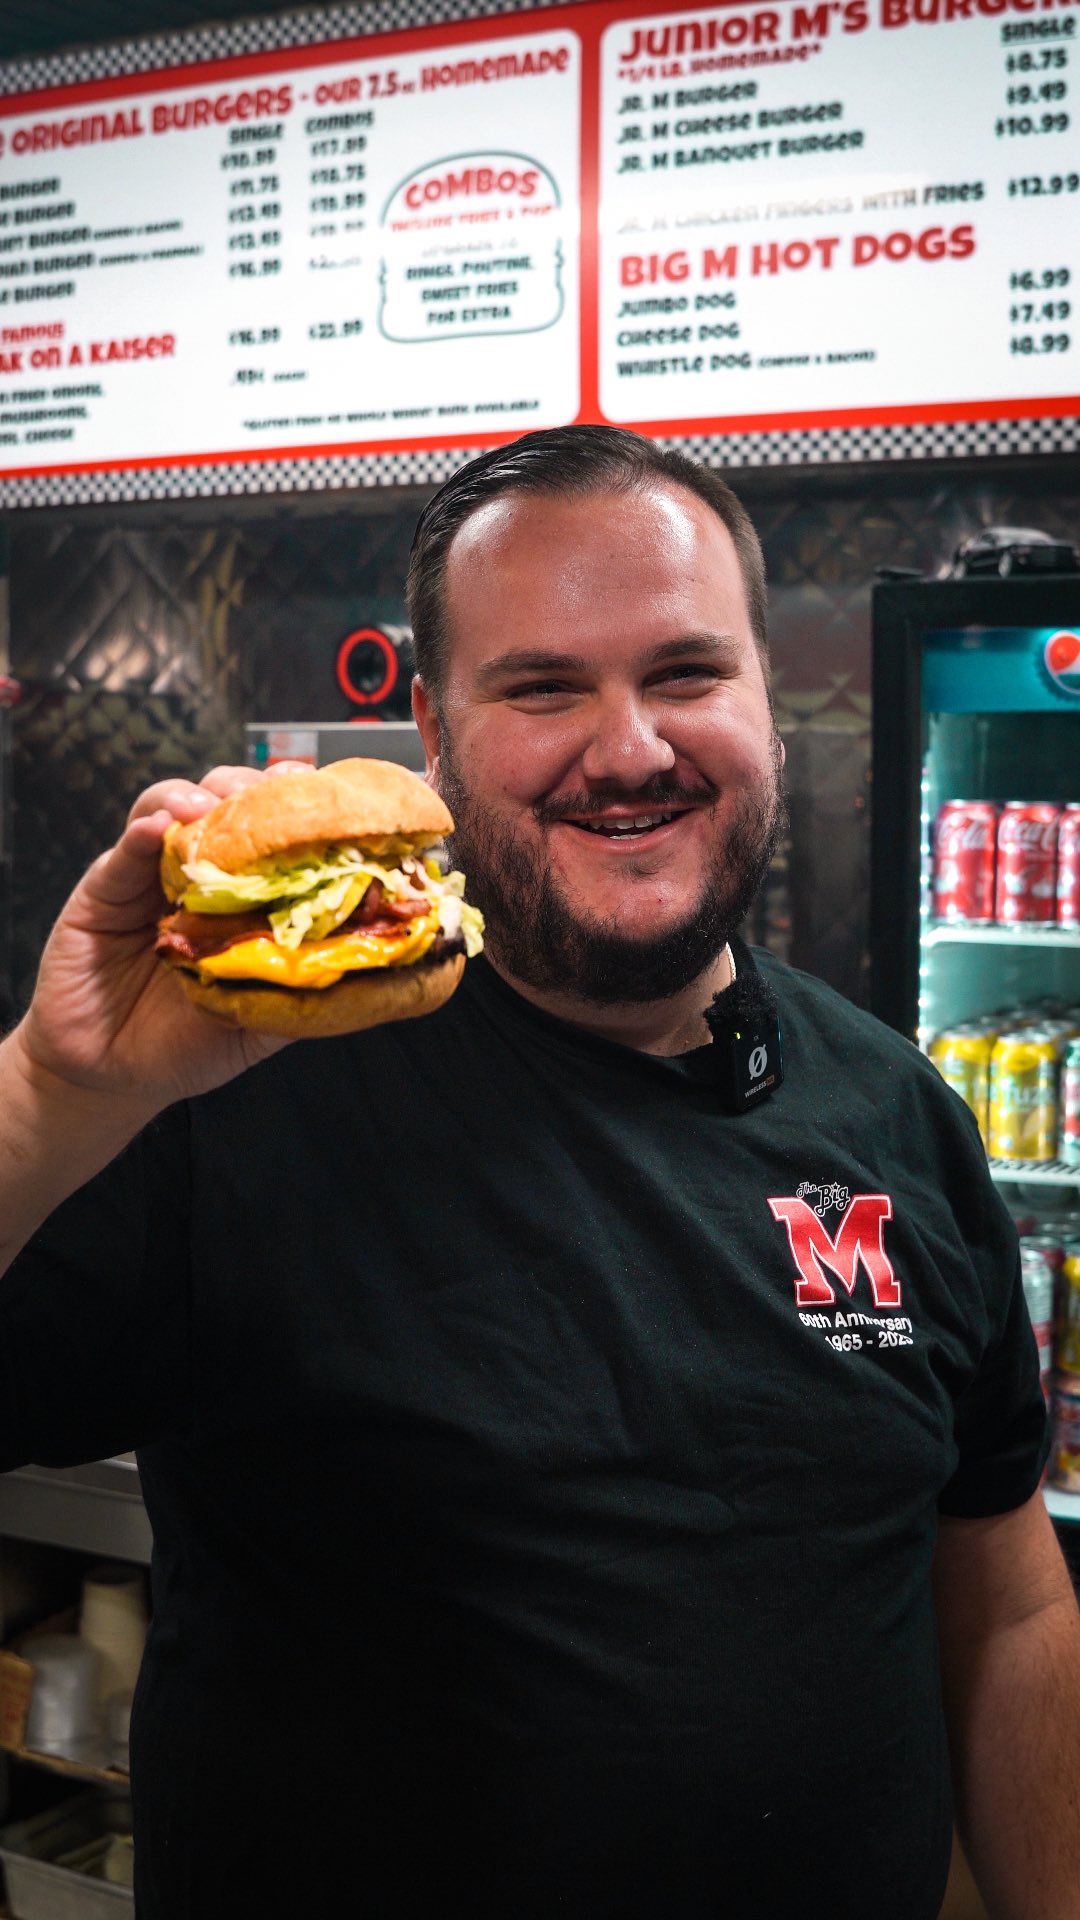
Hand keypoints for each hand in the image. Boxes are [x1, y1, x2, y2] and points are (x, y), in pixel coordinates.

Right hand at [15, 764, 307, 1108]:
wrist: (113, 1076)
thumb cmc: (188, 1045)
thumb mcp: (258, 1024)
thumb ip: (300, 988)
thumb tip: (369, 967)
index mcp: (247, 900)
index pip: (278, 838)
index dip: (301, 811)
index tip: (326, 796)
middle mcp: (205, 877)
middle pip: (231, 804)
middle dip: (254, 789)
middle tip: (273, 793)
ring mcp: (154, 875)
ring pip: (177, 806)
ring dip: (199, 797)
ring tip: (210, 807)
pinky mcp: (106, 886)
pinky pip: (125, 849)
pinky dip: (144, 830)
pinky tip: (159, 828)